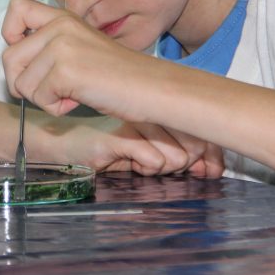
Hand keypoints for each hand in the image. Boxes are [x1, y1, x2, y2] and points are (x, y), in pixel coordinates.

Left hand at [0, 0, 155, 121]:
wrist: (151, 88)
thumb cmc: (119, 76)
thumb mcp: (82, 48)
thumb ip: (51, 46)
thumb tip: (13, 64)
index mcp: (64, 17)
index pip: (16, 8)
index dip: (10, 34)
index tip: (27, 56)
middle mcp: (60, 26)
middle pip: (9, 57)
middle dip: (25, 83)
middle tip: (55, 89)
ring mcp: (61, 46)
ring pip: (21, 83)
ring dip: (44, 99)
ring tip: (74, 93)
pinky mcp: (65, 71)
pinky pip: (39, 99)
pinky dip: (56, 108)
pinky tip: (79, 100)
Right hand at [51, 116, 223, 177]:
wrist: (58, 140)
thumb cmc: (105, 145)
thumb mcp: (146, 148)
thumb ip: (182, 154)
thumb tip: (216, 169)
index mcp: (160, 105)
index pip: (203, 131)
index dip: (208, 156)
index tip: (202, 169)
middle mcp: (153, 107)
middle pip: (194, 147)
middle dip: (183, 166)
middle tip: (155, 164)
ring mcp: (137, 119)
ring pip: (177, 157)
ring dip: (160, 170)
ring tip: (138, 162)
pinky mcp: (120, 135)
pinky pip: (154, 161)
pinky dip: (145, 169)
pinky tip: (128, 163)